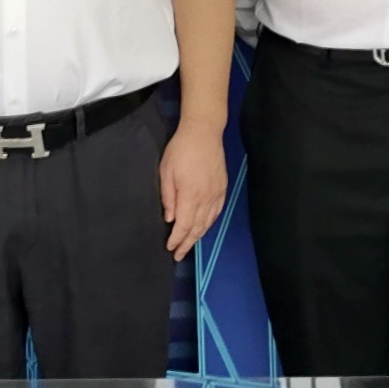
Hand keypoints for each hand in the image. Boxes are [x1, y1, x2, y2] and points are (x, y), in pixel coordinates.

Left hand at [160, 120, 230, 258]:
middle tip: (179, 254)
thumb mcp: (166, 171)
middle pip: (198, 228)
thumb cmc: (181, 149)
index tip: (171, 248)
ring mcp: (216, 194)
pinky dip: (210, 223)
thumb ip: (168, 197)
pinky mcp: (222, 188)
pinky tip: (204, 227)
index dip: (178, 239)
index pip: (184, 225)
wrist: (204, 133)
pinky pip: (217, 212)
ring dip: (199, 235)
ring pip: (208, 222)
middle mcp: (206, 198)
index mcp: (190, 195)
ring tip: (190, 244)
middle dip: (188, 243)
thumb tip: (170, 218)